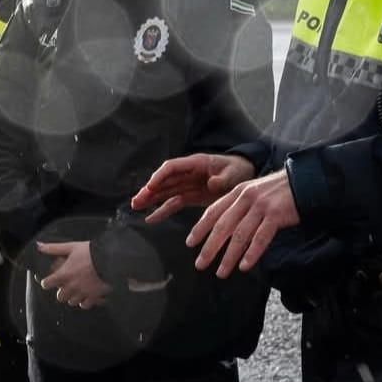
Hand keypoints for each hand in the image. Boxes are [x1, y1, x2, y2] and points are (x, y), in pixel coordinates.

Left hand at [37, 241, 110, 309]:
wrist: (110, 259)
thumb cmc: (90, 252)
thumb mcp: (70, 247)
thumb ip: (54, 248)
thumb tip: (40, 246)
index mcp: (64, 274)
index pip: (47, 284)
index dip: (47, 282)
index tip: (49, 281)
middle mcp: (71, 286)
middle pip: (60, 296)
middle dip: (61, 291)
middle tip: (65, 285)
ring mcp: (82, 293)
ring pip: (71, 302)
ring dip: (72, 296)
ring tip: (76, 290)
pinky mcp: (93, 297)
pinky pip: (84, 305)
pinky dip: (84, 302)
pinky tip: (86, 295)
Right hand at [131, 153, 255, 222]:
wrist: (246, 175)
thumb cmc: (239, 169)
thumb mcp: (234, 173)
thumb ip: (223, 179)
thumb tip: (212, 183)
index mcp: (196, 163)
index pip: (172, 167)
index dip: (160, 176)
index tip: (150, 186)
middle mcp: (187, 174)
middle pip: (163, 181)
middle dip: (149, 190)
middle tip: (136, 201)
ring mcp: (188, 185)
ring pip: (165, 192)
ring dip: (150, 199)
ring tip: (136, 207)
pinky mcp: (191, 197)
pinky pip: (173, 203)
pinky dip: (162, 210)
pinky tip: (150, 218)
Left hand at [187, 169, 298, 278]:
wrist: (305, 181)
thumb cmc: (279, 192)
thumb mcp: (254, 193)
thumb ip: (239, 207)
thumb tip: (225, 230)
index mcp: (237, 192)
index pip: (213, 211)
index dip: (200, 228)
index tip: (190, 243)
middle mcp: (246, 198)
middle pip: (222, 226)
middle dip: (209, 247)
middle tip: (200, 264)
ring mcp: (261, 206)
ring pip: (239, 235)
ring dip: (228, 256)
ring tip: (221, 272)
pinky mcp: (276, 215)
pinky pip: (260, 238)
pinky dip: (251, 254)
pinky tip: (243, 266)